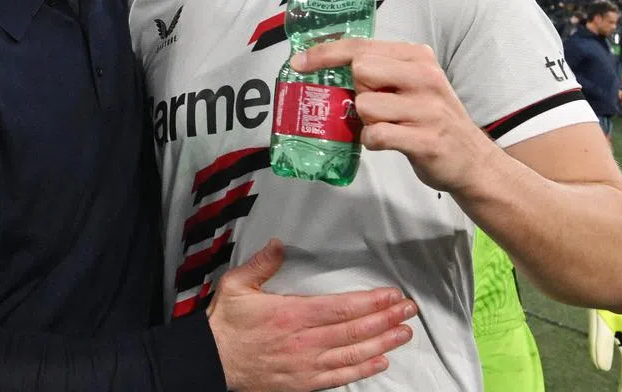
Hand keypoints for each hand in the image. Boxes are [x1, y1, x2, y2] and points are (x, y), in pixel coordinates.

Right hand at [207, 239, 417, 391]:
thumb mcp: (236, 285)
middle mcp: (304, 341)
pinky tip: (381, 361)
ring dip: (382, 343)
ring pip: (353, 354)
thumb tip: (279, 244)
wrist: (212, 362)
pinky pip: (340, 377)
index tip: (391, 295)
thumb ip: (260, 264)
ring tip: (404, 333)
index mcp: (291, 315)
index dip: (370, 302)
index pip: (341, 308)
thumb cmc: (226, 324)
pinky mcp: (303, 383)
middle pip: (354, 330)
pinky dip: (363, 370)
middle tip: (409, 311)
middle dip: (386, 319)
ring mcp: (306, 365)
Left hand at [290, 40, 495, 192]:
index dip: (325, 53)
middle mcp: (424, 77)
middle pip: (360, 70)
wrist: (472, 160)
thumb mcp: (412, 83)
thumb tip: (326, 67)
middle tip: (374, 106)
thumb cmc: (431, 118)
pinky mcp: (426, 140)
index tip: (299, 63)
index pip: (361, 46)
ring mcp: (427, 108)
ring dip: (366, 121)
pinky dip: (373, 141)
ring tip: (388, 126)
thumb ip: (379, 71)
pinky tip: (388, 142)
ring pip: (365, 105)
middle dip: (356, 91)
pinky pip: (376, 135)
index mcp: (417, 57)